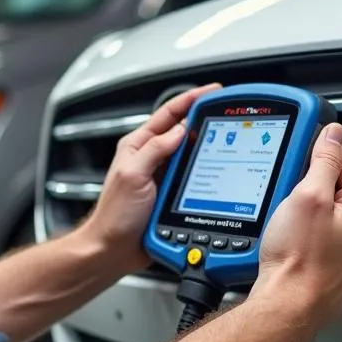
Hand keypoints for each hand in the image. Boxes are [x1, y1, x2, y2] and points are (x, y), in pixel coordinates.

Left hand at [81, 84, 221, 276]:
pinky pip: (194, 176)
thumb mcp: (133, 175)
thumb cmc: (115, 215)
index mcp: (138, 145)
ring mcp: (163, 175)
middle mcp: (151, 157)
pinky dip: (208, 170)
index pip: (169, 114)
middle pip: (183, 130)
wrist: (113, 249)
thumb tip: (179, 130)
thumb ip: (155, 151)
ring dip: (208, 145)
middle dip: (204, 118)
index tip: (212, 91)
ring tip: (228, 136)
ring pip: (191, 153)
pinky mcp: (172, 193)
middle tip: (227, 112)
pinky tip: (220, 168)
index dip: (191, 100)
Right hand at [253, 122, 341, 327]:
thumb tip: (335, 135)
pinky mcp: (340, 272)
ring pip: (331, 218)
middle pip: (338, 191)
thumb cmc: (299, 259)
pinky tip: (294, 244)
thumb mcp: (307, 196)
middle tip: (290, 200)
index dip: (319, 159)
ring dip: (311, 215)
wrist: (288, 306)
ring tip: (290, 225)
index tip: (301, 164)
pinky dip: (310, 238)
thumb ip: (324, 161)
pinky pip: (326, 241)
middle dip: (313, 190)